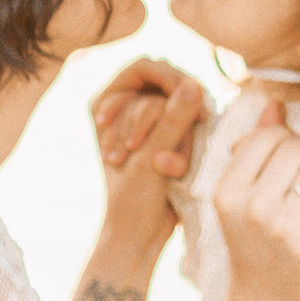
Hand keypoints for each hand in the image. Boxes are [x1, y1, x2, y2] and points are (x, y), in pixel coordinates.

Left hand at [90, 58, 204, 235]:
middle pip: (165, 85)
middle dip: (171, 116)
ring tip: (164, 167)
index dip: (168, 76)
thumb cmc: (133, 198)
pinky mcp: (167, 137)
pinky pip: (187, 127)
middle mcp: (124, 107)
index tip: (188, 95)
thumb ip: (173, 119)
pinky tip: (171, 169)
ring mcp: (146, 122)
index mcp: (104, 102)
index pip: (144, 66)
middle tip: (174, 142)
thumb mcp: (151, 157)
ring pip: (179, 108)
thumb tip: (195, 85)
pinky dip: (183, 146)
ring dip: (178, 137)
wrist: (138, 233)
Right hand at [210, 104, 299, 300]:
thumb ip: (254, 149)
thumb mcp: (238, 199)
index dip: (282, 144)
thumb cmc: (252, 245)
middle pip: (297, 150)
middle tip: (295, 188)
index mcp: (226, 192)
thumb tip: (275, 105)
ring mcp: (285, 227)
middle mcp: (253, 208)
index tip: (280, 165)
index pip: (268, 137)